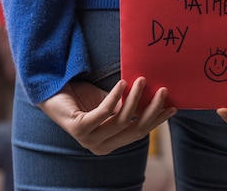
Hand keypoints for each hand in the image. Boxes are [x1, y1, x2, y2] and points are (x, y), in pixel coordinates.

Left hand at [37, 77, 176, 154]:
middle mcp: (101, 146)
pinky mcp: (80, 128)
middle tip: (163, 90)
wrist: (53, 92)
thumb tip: (155, 97)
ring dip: (135, 98)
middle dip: (151, 109)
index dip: (156, 120)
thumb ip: (127, 106)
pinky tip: (122, 82)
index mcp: (110, 144)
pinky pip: (104, 112)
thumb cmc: (82, 98)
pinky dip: (116, 96)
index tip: (173, 106)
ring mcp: (89, 140)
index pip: (139, 133)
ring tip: (142, 80)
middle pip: (134, 129)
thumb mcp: (110, 103)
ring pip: (121, 120)